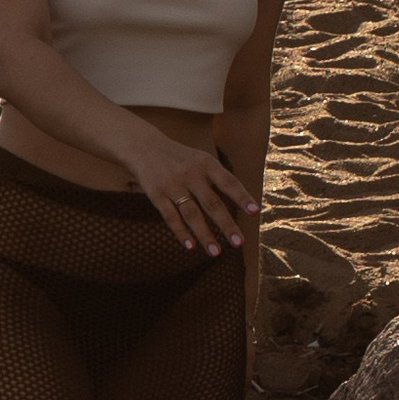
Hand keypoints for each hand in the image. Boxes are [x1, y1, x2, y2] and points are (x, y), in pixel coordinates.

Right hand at [122, 129, 255, 255]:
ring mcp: (173, 185)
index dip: (242, 197)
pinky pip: (170, 217)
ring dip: (205, 235)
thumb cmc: (180, 158)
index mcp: (206, 164)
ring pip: (192, 214)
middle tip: (239, 243)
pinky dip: (181, 233)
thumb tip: (242, 204)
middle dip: (226, 224)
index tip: (255, 212)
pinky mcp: (156, 194)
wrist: (143, 146)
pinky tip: (190, 247)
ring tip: (216, 253)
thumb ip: (219, 179)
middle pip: (212, 203)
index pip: (228, 182)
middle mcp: (191, 174)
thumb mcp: (201, 160)